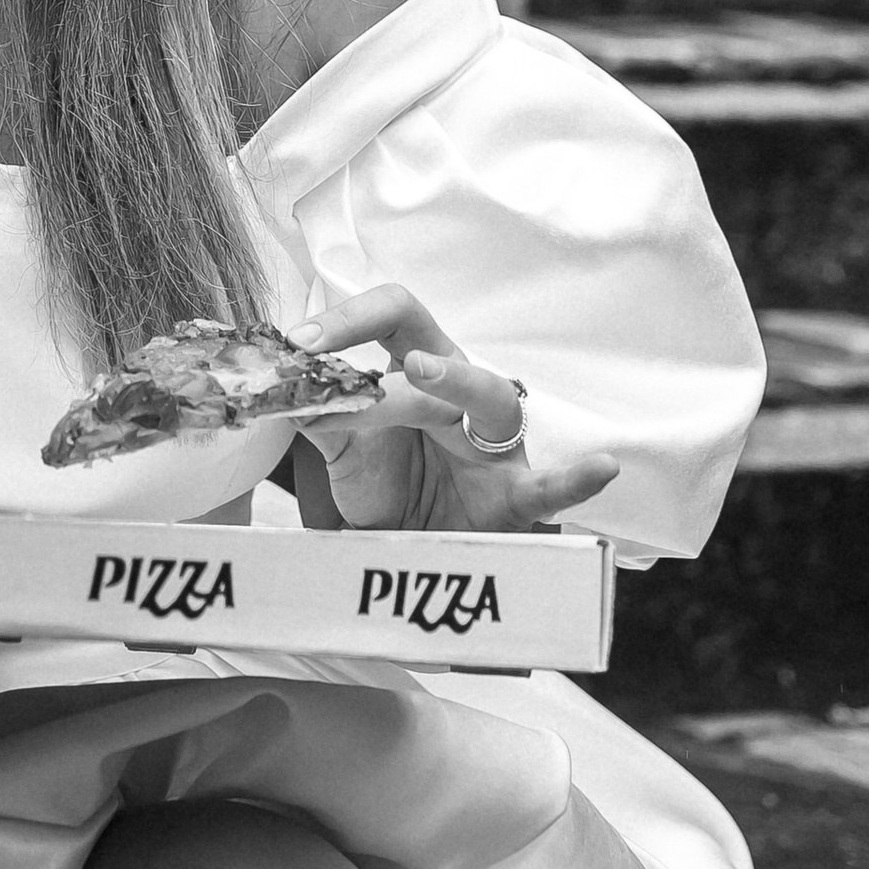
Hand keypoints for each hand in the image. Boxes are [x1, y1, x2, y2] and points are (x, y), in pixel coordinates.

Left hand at [286, 285, 618, 535]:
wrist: (418, 552)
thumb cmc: (388, 480)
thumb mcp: (341, 445)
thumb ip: (311, 412)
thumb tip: (267, 387)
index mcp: (413, 369)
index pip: (385, 316)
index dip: (341, 320)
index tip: (292, 343)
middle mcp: (456, 394)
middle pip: (431, 342)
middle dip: (384, 332)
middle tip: (331, 348)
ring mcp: (491, 444)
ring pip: (487, 397)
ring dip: (454, 382)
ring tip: (422, 371)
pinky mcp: (515, 499)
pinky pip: (549, 488)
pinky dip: (575, 479)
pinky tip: (601, 467)